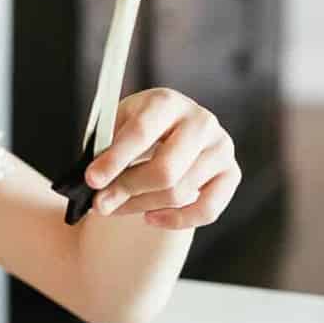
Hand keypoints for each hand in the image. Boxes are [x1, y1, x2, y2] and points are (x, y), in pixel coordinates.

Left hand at [84, 89, 241, 229]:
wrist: (166, 137)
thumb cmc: (134, 134)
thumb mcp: (115, 130)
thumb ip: (105, 151)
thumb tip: (98, 184)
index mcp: (166, 102)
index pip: (141, 132)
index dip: (114, 160)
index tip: (92, 181)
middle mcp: (200, 120)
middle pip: (165, 170)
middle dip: (127, 190)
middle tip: (100, 205)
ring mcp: (220, 146)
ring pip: (179, 192)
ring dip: (141, 206)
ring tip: (118, 206)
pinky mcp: (231, 172)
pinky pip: (207, 210)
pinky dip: (176, 220)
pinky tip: (151, 218)